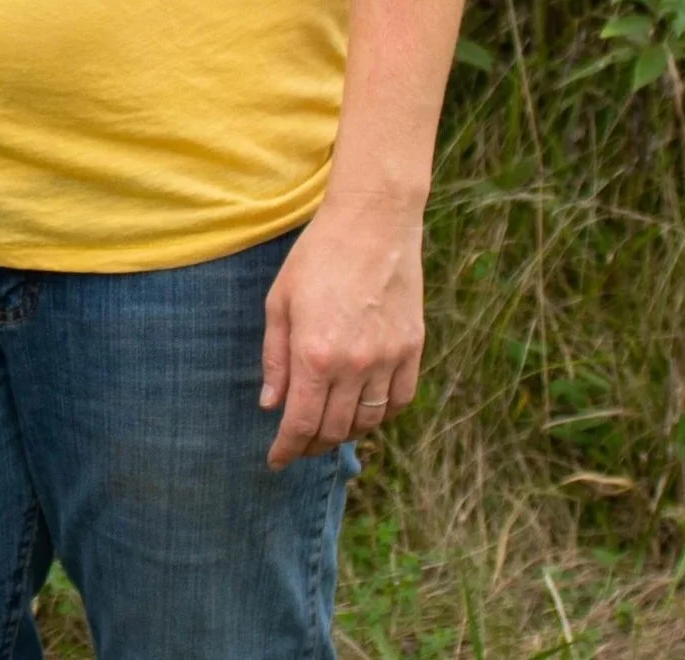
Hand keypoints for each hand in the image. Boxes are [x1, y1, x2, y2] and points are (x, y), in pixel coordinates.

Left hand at [259, 194, 424, 468]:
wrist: (373, 223)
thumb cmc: (317, 256)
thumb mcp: (280, 301)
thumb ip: (275, 358)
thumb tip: (271, 406)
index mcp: (314, 354)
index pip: (300, 424)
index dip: (287, 449)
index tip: (276, 462)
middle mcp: (354, 365)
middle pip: (334, 430)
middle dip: (312, 444)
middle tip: (299, 443)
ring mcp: (388, 360)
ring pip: (368, 422)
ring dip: (345, 431)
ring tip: (328, 425)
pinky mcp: (413, 351)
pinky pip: (399, 402)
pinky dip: (381, 415)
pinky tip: (365, 408)